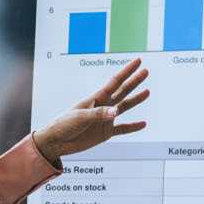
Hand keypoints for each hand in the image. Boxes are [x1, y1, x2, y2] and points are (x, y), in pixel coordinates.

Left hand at [33, 58, 150, 164]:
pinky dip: (133, 127)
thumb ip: (98, 114)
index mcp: (96, 98)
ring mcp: (105, 119)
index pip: (114, 82)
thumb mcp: (79, 117)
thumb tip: (115, 112)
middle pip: (122, 91)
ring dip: (136, 100)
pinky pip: (123, 129)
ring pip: (124, 107)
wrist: (57, 142)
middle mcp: (103, 106)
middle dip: (134, 81)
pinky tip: (142, 124)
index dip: (127, 71)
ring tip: (147, 92)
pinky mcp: (105, 132)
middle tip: (146, 71)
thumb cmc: (63, 125)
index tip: (137, 61)